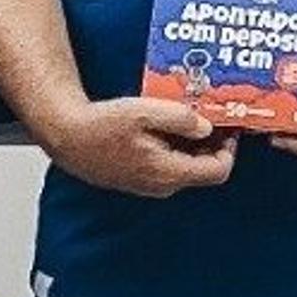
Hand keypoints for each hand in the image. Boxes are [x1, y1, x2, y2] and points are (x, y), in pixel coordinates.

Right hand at [41, 94, 237, 197]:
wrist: (67, 137)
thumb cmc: (101, 125)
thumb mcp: (145, 112)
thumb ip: (182, 119)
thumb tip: (207, 127)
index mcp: (168, 172)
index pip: (218, 171)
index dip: (229, 149)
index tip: (229, 129)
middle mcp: (162, 185)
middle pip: (203, 169)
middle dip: (211, 144)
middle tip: (210, 117)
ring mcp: (150, 185)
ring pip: (186, 166)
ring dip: (192, 144)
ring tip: (185, 116)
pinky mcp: (140, 179)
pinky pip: (168, 165)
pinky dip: (174, 147)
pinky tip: (163, 126)